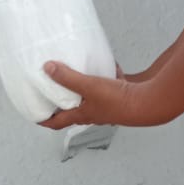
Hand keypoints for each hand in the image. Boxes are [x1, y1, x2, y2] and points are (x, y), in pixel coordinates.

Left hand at [38, 62, 176, 129]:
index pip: (58, 122)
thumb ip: (67, 77)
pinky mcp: (121, 93)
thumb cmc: (118, 100)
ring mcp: (109, 104)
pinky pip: (109, 83)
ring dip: (83, 88)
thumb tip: (47, 68)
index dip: (45, 120)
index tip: (34, 116)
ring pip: (91, 96)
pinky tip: (105, 62)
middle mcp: (94, 113)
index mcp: (83, 115)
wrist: (149, 102)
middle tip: (51, 91)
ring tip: (74, 74)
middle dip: (62, 102)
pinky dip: (105, 74)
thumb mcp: (88, 86)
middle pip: (73, 110)